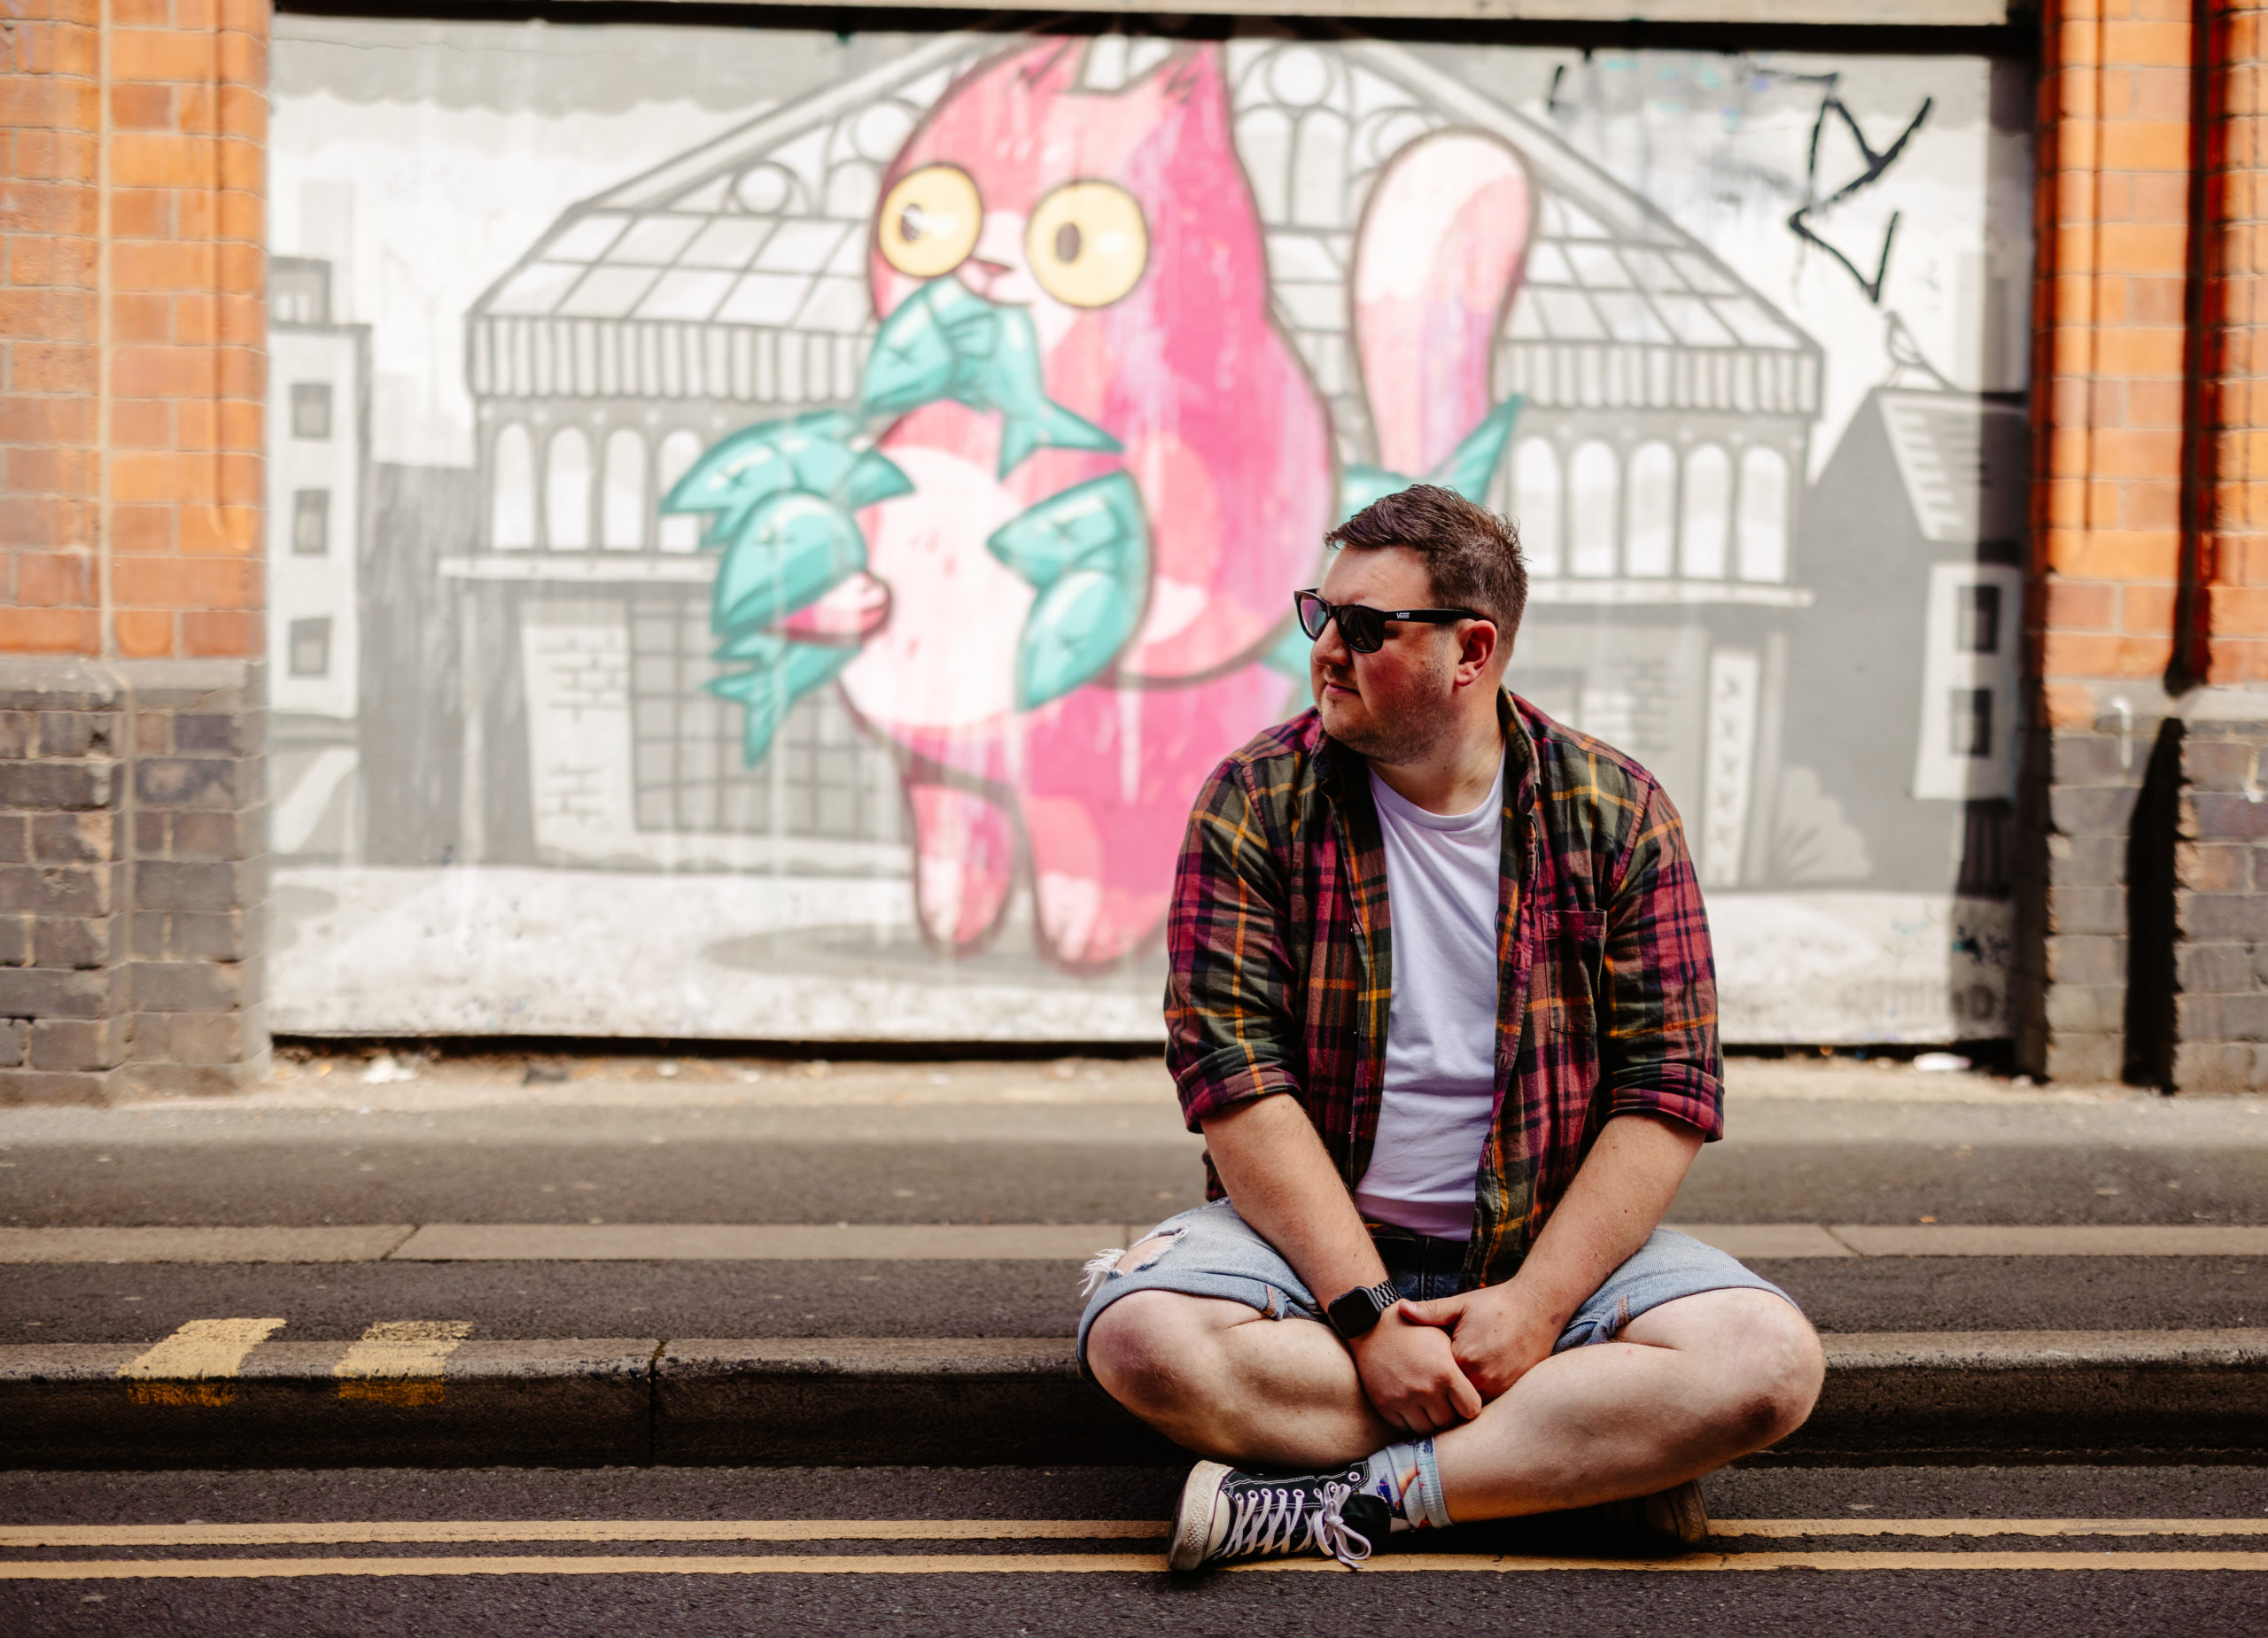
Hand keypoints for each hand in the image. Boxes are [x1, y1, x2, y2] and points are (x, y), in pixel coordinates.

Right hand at [1347, 1303, 1484, 1436]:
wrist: (1373, 1326)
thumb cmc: (1415, 1330)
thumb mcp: (1444, 1338)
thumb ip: (1464, 1365)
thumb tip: (1485, 1386)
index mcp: (1445, 1371)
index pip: (1471, 1409)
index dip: (1469, 1405)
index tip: (1463, 1399)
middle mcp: (1425, 1388)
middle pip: (1448, 1421)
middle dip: (1449, 1413)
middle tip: (1445, 1402)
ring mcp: (1403, 1398)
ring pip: (1427, 1429)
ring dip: (1430, 1420)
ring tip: (1429, 1405)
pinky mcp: (1385, 1404)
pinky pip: (1404, 1427)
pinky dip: (1410, 1420)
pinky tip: (1412, 1406)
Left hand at [1401, 1282, 1560, 1400]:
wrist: (1537, 1308)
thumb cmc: (1496, 1305)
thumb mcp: (1461, 1304)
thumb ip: (1430, 1311)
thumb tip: (1400, 1309)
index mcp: (1464, 1359)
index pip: (1435, 1379)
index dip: (1425, 1376)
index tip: (1417, 1371)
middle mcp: (1483, 1379)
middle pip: (1451, 1397)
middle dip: (1440, 1392)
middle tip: (1427, 1386)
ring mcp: (1501, 1388)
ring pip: (1470, 1404)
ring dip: (1459, 1398)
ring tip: (1447, 1389)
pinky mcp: (1513, 1391)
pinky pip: (1488, 1403)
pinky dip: (1477, 1397)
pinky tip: (1469, 1387)